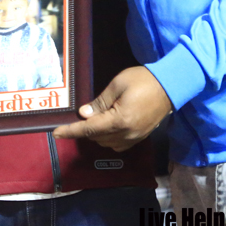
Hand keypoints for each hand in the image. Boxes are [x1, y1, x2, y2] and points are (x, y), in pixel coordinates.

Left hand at [52, 66, 171, 150]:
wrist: (170, 86)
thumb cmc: (142, 80)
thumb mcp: (117, 85)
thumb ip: (100, 102)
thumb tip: (84, 114)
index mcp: (119, 120)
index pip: (89, 129)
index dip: (71, 131)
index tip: (56, 133)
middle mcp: (126, 134)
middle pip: (96, 137)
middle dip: (85, 128)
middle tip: (84, 113)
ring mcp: (134, 138)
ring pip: (106, 143)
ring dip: (96, 133)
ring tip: (97, 116)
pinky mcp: (140, 138)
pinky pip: (117, 145)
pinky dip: (108, 138)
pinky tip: (108, 125)